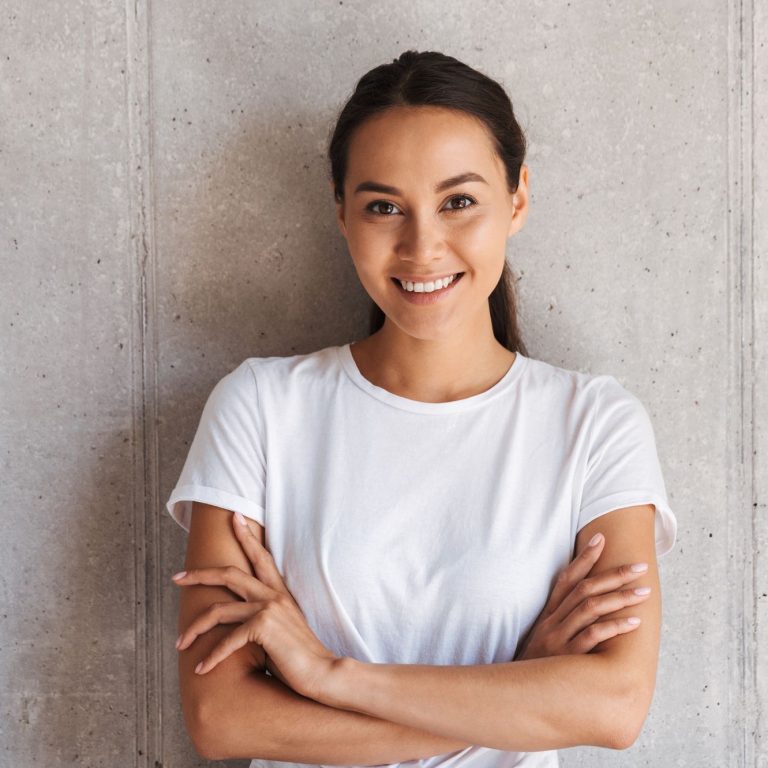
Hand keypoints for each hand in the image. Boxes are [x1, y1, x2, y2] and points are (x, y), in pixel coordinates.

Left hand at [172, 511, 339, 700]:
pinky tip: (202, 669)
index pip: (261, 557)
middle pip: (229, 573)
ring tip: (181, 643)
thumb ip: (264, 619)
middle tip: (177, 578)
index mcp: (279, 593)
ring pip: (218, 610)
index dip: (246, 536)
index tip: (233, 517)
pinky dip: (212, 657)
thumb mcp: (282, 629)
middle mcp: (273, 595)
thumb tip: (240, 624)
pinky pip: (227, 640)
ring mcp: (268, 608)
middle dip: (199, 574)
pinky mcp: (264, 626)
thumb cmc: (302, 657)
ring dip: (195, 628)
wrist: (323, 672)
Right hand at [514, 533, 650, 660]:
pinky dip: (614, 626)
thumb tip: (587, 608)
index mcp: (548, 614)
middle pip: (584, 589)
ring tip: (643, 592)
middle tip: (640, 566)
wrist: (517, 696)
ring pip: (590, 608)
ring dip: (619, 597)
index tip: (601, 538)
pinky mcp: (567, 657)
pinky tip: (633, 621)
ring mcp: (559, 637)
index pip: (567, 578)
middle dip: (613, 575)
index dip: (584, 558)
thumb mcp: (542, 640)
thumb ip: (560, 623)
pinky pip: (593, 636)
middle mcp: (553, 621)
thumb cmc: (537, 668)